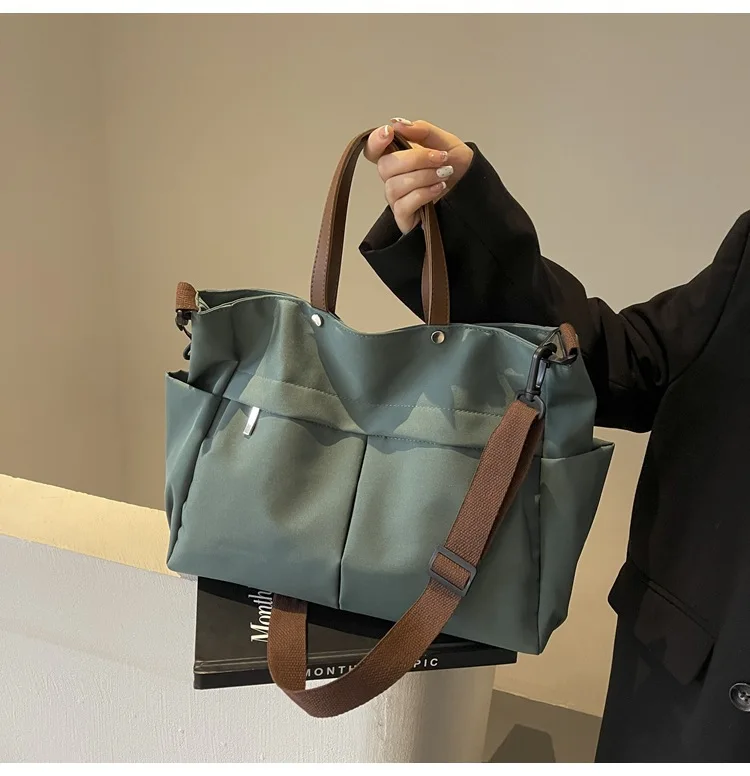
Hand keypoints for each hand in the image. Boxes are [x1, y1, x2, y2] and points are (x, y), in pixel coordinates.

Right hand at [365, 118, 473, 233]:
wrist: (473, 190)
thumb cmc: (457, 168)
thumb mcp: (445, 142)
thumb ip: (422, 131)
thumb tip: (398, 123)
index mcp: (398, 157)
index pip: (373, 150)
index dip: (375, 141)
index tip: (389, 132)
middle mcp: (393, 178)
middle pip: (384, 166)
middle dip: (415, 159)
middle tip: (440, 158)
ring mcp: (397, 199)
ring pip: (394, 186)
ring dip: (423, 177)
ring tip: (444, 174)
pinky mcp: (404, 217)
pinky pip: (402, 206)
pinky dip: (422, 194)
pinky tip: (438, 188)